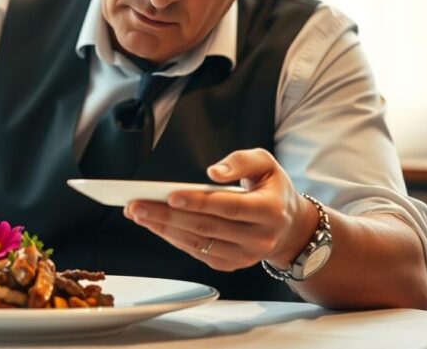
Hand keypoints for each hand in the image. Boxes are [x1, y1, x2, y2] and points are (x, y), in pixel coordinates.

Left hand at [123, 148, 317, 270]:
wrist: (289, 226)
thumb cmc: (271, 189)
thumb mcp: (265, 164)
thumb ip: (241, 161)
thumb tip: (213, 172)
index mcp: (270, 211)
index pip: (228, 207)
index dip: (198, 202)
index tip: (170, 196)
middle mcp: (259, 238)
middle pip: (206, 227)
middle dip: (167, 216)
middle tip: (137, 205)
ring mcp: (245, 255)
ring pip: (198, 243)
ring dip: (163, 228)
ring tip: (138, 214)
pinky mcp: (232, 264)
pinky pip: (197, 252)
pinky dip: (173, 239)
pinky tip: (155, 225)